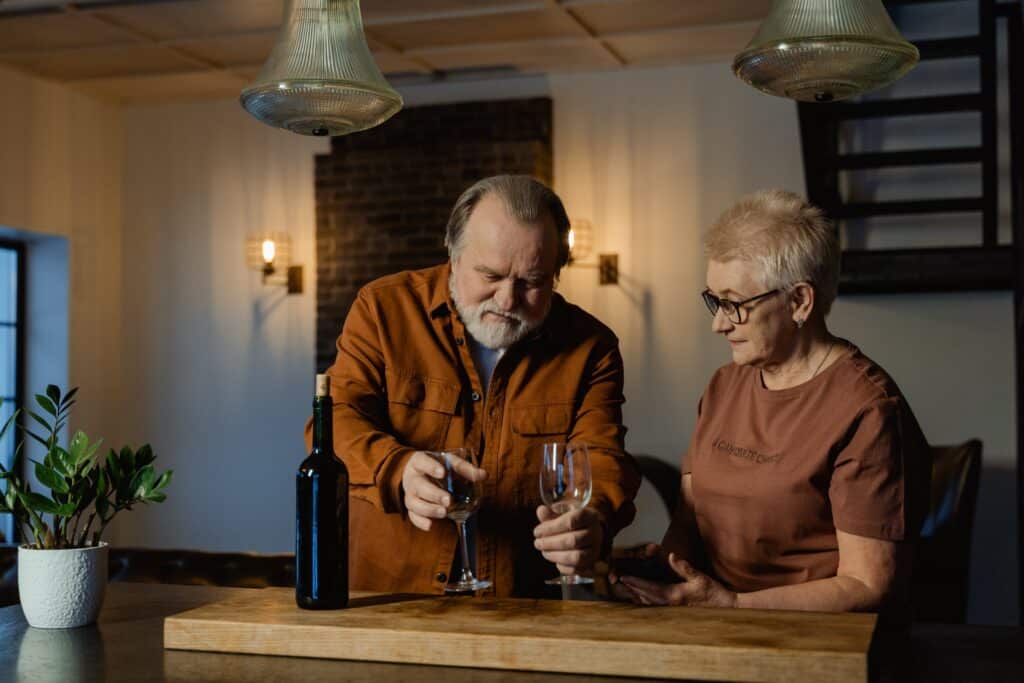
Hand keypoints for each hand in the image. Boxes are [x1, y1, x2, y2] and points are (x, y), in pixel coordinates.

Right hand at [401, 451, 486, 531]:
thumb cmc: (437, 466)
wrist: (418, 473)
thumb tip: (484, 475)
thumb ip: (466, 468)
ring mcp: (409, 494)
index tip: (442, 472)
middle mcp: (412, 478)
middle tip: (448, 500)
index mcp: (419, 462)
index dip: (430, 467)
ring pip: (413, 503)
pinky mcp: (411, 507)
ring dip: (428, 509)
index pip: (422, 461)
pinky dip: (420, 522)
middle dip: (433, 494)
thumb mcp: (449, 462)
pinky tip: (430, 525)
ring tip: (444, 513)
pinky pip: (412, 516)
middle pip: (418, 486)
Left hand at [533, 505, 604, 576]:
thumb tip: (541, 510)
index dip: (552, 527)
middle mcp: (596, 533)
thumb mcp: (563, 512)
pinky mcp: (591, 563)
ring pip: (576, 557)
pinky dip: (562, 567)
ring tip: (544, 551)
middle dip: (551, 543)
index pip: (572, 521)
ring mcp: (595, 550)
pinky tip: (554, 558)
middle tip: (537, 543)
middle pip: (573, 540)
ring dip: (556, 556)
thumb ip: (551, 513)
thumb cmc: (573, 520)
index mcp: (589, 516)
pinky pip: (577, 569)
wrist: (589, 531)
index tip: (537, 531)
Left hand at [616, 551, 737, 607]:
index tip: (625, 578)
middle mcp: (671, 605)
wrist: (725, 608)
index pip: (650, 589)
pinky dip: (646, 601)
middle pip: (646, 597)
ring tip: (627, 589)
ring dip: (637, 596)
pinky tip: (643, 598)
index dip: (637, 583)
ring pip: (650, 603)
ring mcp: (673, 610)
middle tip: (619, 582)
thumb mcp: (700, 577)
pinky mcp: (676, 611)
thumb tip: (671, 555)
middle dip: (632, 589)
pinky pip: (656, 607)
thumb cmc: (713, 592)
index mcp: (675, 595)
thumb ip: (684, 567)